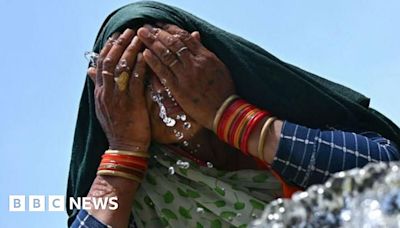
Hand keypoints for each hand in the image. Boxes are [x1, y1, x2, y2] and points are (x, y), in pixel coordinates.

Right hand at [88, 28, 149, 150]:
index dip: (108, 48)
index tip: (115, 37)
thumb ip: (99, 88)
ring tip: (138, 38)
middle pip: (109, 62)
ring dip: (130, 50)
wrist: (125, 148)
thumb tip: (90, 71)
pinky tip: (146, 57)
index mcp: (100, 93)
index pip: (100, 65)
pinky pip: (135, 81)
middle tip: (129, 31)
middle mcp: (106, 93)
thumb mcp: (103, 107)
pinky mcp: (132, 104)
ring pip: (121, 68)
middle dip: (119, 44)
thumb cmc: (118, 127)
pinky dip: (140, 67)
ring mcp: (118, 98)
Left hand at [137, 24, 234, 129]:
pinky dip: (153, 62)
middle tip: (146, 26)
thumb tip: (195, 34)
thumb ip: (204, 50)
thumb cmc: (224, 90)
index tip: (160, 25)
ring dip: (152, 43)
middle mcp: (195, 63)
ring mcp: (186, 76)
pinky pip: (164, 72)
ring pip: (167, 54)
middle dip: (158, 32)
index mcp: (206, 56)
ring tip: (141, 34)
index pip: (185, 37)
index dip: (170, 29)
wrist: (225, 111)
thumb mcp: (218, 66)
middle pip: (173, 42)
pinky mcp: (179, 89)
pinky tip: (145, 53)